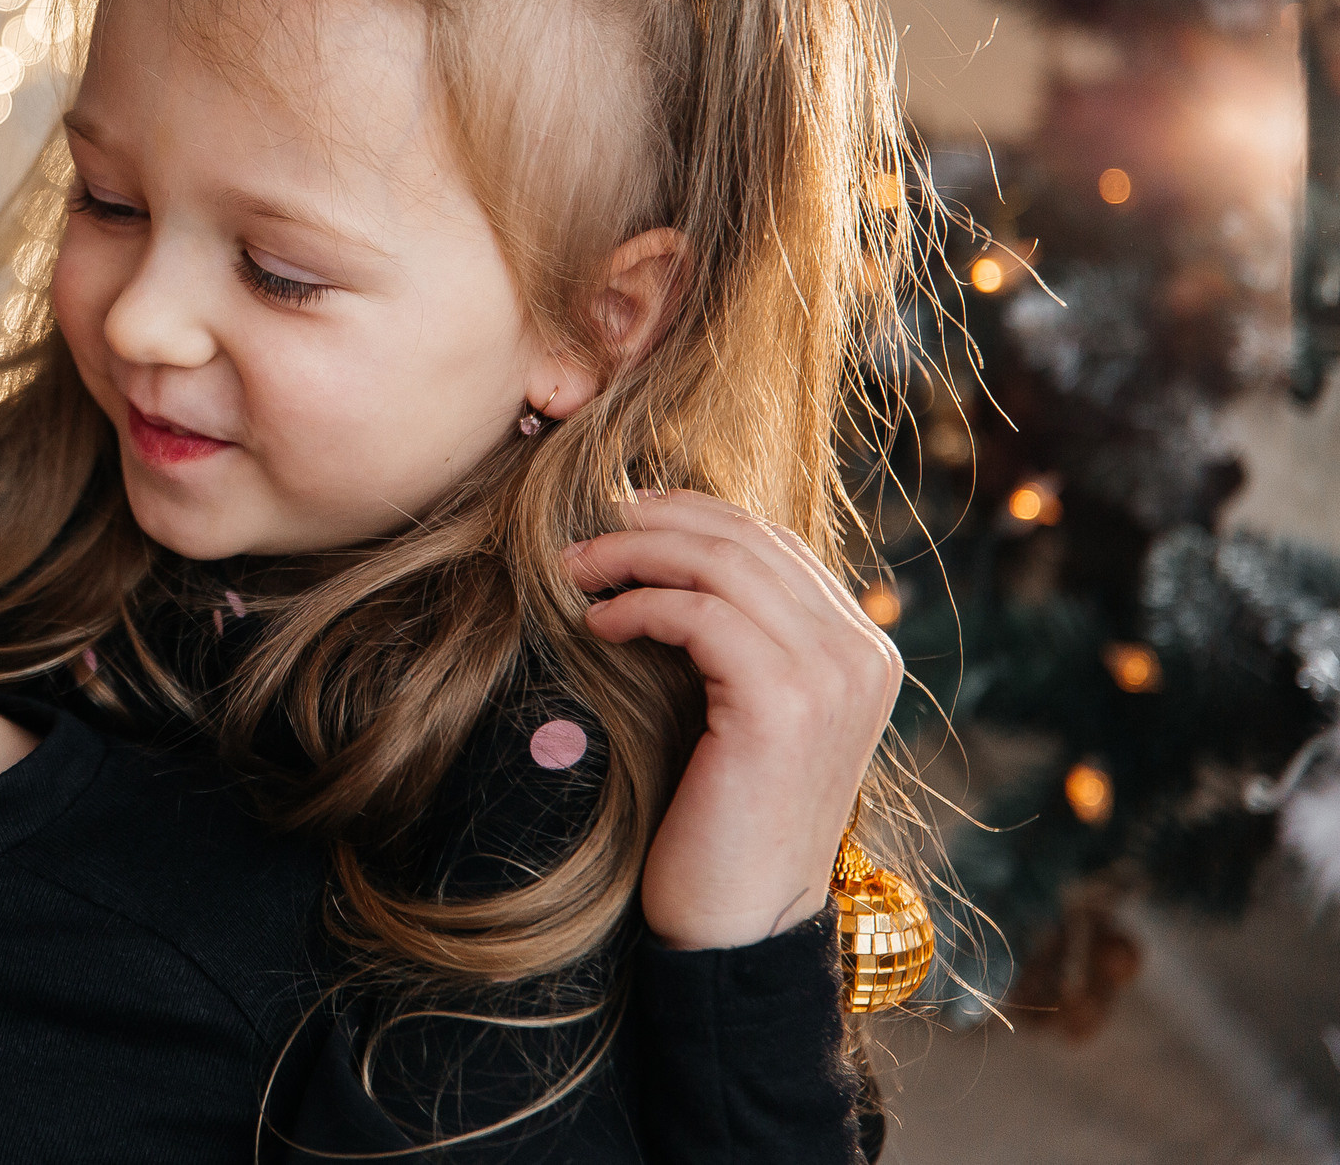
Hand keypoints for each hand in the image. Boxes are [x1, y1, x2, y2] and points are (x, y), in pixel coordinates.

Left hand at [567, 490, 900, 951]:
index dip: (693, 515)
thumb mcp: (745, 711)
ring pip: (719, 564)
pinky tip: (597, 625)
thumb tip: (672, 553)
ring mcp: (831, 677)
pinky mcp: (783, 704)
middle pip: (746, 540)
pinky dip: (637, 606)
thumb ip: (743, 638)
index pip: (776, 544)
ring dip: (633, 555)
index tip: (624, 515)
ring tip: (574, 569)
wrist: (740, 921)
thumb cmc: (725, 816)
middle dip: (654, 524)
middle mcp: (862, 655)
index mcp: (863, 651)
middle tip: (582, 535)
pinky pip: (697, 615)